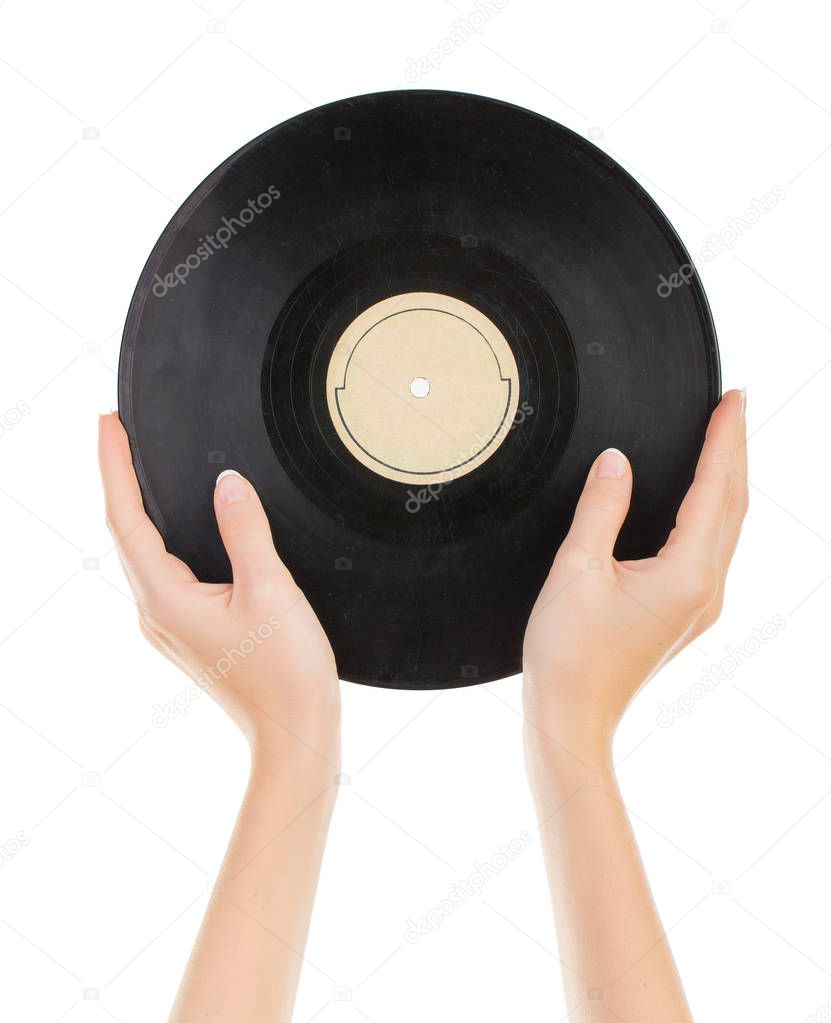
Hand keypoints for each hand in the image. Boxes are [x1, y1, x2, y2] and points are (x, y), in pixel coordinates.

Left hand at [98, 413, 339, 764]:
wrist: (294, 731)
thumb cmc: (285, 671)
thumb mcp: (271, 591)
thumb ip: (246, 531)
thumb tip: (227, 483)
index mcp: (165, 598)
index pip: (126, 519)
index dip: (113, 466)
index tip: (106, 423)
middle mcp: (155, 612)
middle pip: (126, 533)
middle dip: (120, 480)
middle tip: (119, 432)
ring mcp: (168, 625)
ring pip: (143, 554)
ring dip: (138, 508)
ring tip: (141, 467)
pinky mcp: (188, 631)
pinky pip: (162, 572)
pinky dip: (160, 537)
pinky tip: (177, 525)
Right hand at [523, 389, 746, 767]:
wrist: (573, 718)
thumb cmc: (569, 653)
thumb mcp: (576, 570)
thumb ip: (600, 508)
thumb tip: (618, 462)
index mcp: (688, 573)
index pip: (717, 488)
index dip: (726, 439)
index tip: (734, 398)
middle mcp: (707, 588)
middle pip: (735, 506)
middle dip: (736, 451)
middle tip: (735, 406)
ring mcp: (700, 604)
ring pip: (727, 528)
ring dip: (728, 480)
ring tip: (722, 440)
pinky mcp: (685, 613)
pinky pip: (711, 548)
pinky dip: (713, 510)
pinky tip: (698, 499)